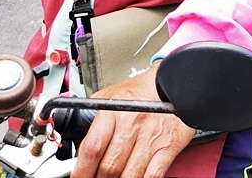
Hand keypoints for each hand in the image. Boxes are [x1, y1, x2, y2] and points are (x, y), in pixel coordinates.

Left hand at [73, 64, 194, 177]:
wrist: (172, 83)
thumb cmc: (139, 93)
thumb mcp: (110, 98)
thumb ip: (94, 122)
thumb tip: (80, 151)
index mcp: (114, 111)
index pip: (92, 148)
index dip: (82, 170)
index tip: (78, 177)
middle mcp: (132, 124)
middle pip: (109, 167)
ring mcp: (151, 136)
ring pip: (129, 176)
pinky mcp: (168, 146)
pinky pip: (153, 175)